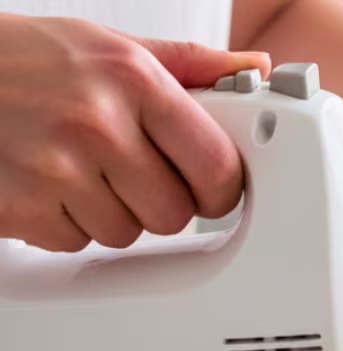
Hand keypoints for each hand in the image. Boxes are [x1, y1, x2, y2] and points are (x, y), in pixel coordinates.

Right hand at [0, 16, 269, 251]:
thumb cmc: (23, 61)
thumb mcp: (106, 45)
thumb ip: (185, 65)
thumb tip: (250, 69)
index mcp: (133, 78)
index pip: (218, 166)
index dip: (217, 187)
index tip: (207, 185)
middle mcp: (97, 121)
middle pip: (175, 214)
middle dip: (156, 202)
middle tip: (124, 171)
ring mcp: (58, 167)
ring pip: (128, 235)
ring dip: (107, 214)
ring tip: (73, 168)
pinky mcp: (25, 206)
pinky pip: (78, 243)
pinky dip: (64, 224)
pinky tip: (44, 184)